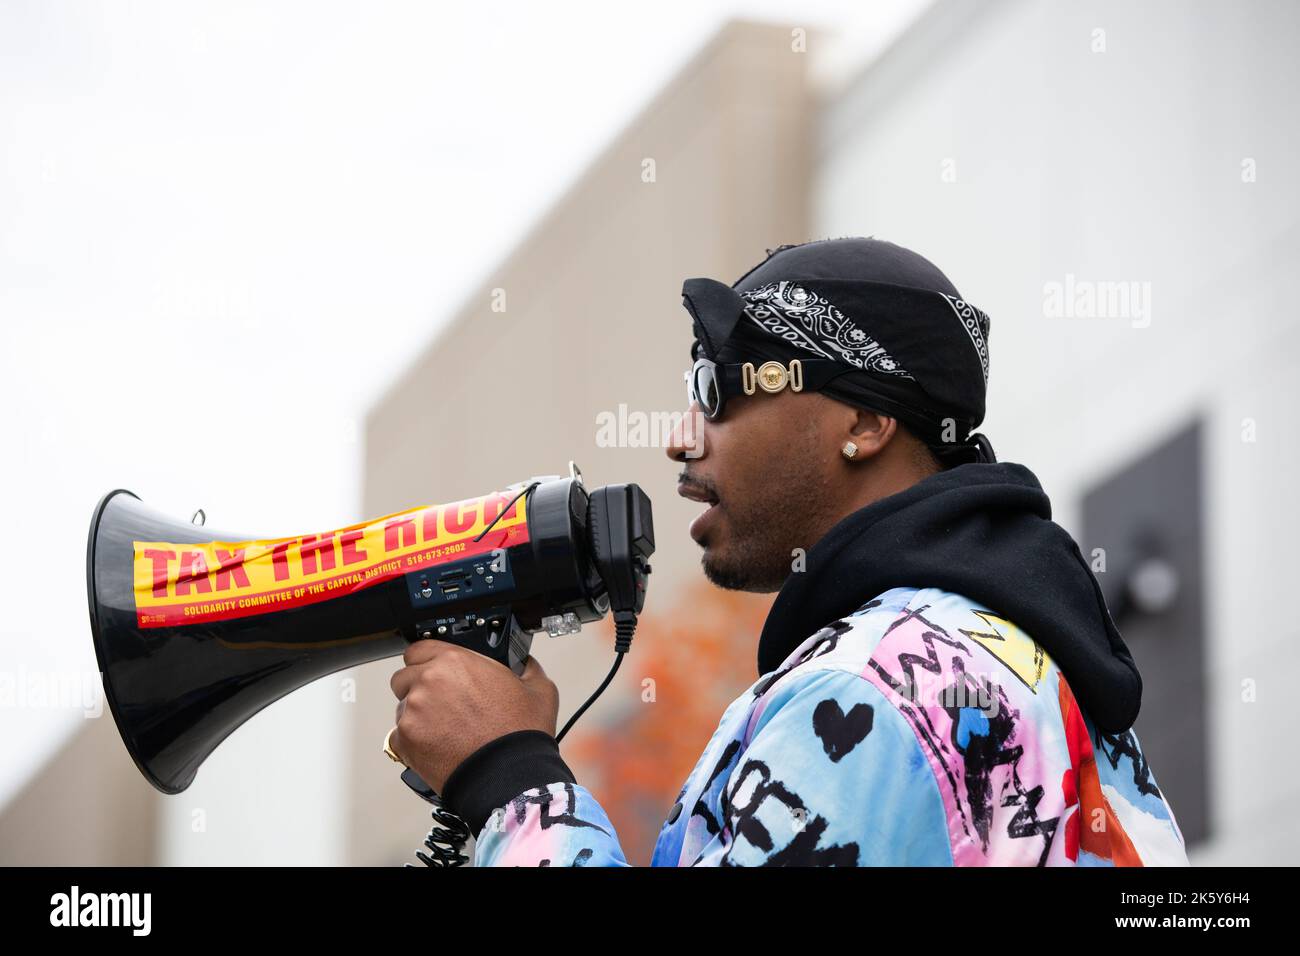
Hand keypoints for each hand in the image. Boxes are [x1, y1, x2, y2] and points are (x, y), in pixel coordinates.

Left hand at [388, 641, 559, 792]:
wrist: (507, 777)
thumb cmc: (519, 736)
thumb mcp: (539, 690)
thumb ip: (527, 668)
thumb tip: (525, 664)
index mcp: (455, 661)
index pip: (419, 648)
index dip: (428, 660)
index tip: (435, 670)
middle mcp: (429, 681)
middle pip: (404, 676)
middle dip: (418, 687)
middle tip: (440, 703)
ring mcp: (413, 711)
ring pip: (401, 707)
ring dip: (416, 714)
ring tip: (443, 730)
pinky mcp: (405, 740)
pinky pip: (398, 736)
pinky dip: (412, 741)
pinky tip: (436, 746)